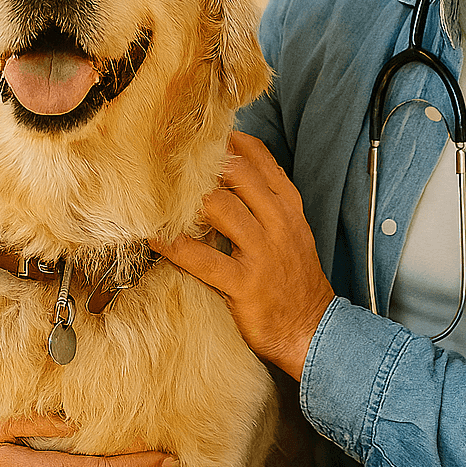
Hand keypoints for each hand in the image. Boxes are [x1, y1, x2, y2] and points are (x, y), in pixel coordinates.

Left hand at [152, 131, 334, 379]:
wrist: (311, 329)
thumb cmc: (293, 278)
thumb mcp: (291, 230)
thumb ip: (266, 200)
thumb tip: (229, 169)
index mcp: (288, 206)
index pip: (260, 158)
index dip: (228, 142)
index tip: (200, 137)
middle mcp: (278, 222)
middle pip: (237, 174)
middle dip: (202, 165)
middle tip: (170, 161)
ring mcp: (262, 251)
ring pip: (219, 207)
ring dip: (186, 201)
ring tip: (160, 195)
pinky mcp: (244, 282)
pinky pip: (200, 257)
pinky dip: (173, 244)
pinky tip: (154, 237)